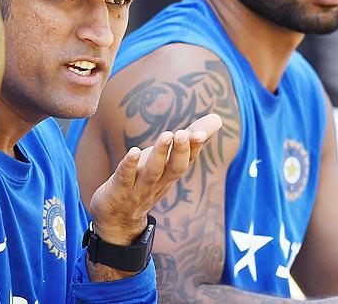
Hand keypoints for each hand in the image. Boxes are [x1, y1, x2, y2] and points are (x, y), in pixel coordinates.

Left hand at [89, 114, 222, 246]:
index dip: (194, 148)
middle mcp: (159, 183)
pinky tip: (133, 151)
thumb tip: (218, 118)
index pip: (187, 161)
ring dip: (160, 155)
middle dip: (181, 151)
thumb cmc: (145, 182)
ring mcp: (139, 188)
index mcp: (170, 174)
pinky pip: (125, 178)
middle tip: (183, 133)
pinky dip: (130, 165)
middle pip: (174, 168)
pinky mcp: (119, 190)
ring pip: (152, 172)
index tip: (201, 133)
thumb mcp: (167, 162)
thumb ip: (189, 140)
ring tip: (166, 135)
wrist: (118, 220)